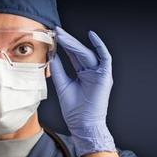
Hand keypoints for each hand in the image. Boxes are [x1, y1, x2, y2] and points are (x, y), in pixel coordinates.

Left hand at [51, 27, 115, 156]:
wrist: (82, 125)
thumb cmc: (74, 111)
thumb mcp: (62, 86)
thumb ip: (58, 70)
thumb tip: (52, 54)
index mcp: (82, 75)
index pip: (73, 56)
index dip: (64, 45)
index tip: (54, 35)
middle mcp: (92, 72)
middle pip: (79, 52)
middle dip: (68, 41)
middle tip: (57, 31)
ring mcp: (99, 74)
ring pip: (87, 54)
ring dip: (75, 44)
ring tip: (62, 36)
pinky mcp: (105, 76)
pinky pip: (105, 58)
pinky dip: (100, 46)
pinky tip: (92, 36)